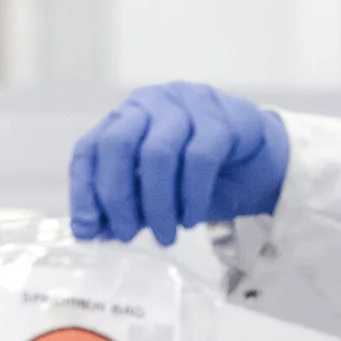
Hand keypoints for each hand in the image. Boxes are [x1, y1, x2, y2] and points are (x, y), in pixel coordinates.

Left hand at [69, 82, 289, 244]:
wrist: (257, 161)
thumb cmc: (196, 175)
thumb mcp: (155, 193)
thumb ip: (124, 206)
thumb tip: (90, 231)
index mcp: (125, 118)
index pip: (90, 148)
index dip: (83, 190)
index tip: (87, 229)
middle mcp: (150, 103)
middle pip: (117, 144)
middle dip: (117, 196)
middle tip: (127, 235)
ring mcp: (187, 105)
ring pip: (158, 153)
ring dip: (157, 204)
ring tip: (165, 237)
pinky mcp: (222, 119)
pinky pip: (199, 159)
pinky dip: (191, 197)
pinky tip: (192, 219)